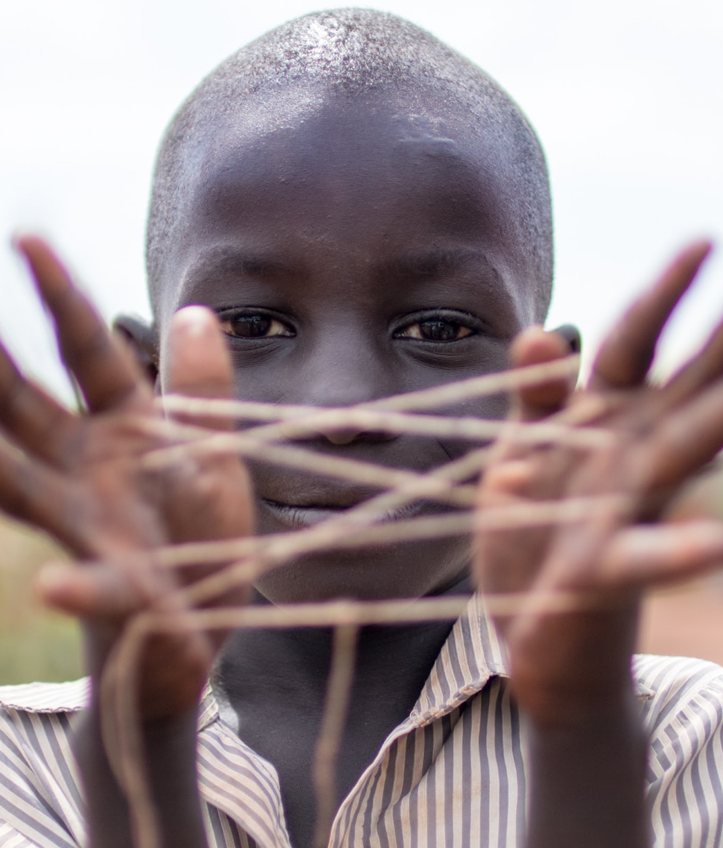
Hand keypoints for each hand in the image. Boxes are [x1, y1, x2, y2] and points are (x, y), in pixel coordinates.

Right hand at [0, 235, 253, 716]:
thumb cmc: (202, 519)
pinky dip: (74, 588)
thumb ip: (203, 387)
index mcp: (120, 424)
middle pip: (21, 401)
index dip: (57, 295)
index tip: (24, 237)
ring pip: (17, 483)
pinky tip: (50, 588)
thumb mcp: (213, 445)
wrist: (205, 604)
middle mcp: (85, 466)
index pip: (83, 349)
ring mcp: (88, 525)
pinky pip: (92, 587)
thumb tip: (197, 310)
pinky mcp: (116, 589)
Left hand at [475, 241, 722, 724]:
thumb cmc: (529, 529)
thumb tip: (543, 329)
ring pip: (679, 459)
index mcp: (600, 422)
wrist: (529, 627)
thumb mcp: (520, 451)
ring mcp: (622, 512)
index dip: (662, 296)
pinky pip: (641, 556)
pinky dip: (674, 550)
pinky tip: (713, 543)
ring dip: (716, 425)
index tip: (702, 241)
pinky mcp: (603, 572)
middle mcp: (625, 459)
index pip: (632, 345)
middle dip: (721, 347)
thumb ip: (535, 396)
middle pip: (680, 390)